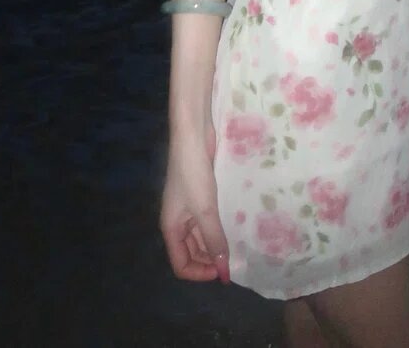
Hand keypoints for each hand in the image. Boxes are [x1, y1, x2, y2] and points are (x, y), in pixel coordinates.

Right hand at [160, 121, 230, 284]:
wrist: (192, 135)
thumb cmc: (193, 174)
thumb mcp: (205, 210)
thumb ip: (214, 240)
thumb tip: (224, 272)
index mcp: (171, 229)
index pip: (181, 264)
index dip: (199, 272)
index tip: (221, 270)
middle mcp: (178, 222)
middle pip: (192, 253)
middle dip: (209, 260)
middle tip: (233, 260)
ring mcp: (188, 208)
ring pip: (201, 236)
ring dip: (216, 243)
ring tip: (237, 246)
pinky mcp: (200, 195)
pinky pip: (208, 220)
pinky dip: (219, 227)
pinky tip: (235, 226)